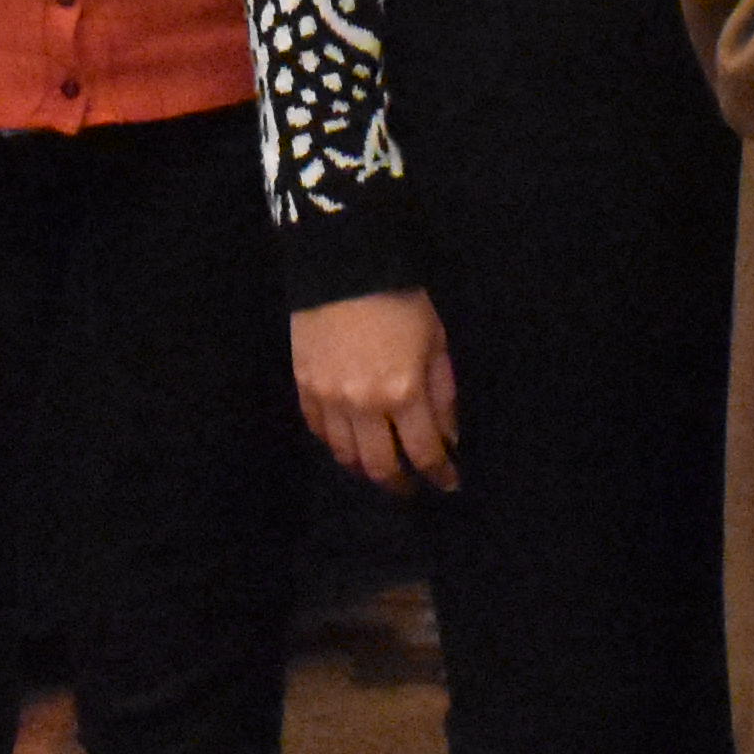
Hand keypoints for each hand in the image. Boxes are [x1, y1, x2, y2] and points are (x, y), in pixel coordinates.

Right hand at [291, 289, 461, 494]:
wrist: (344, 265)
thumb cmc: (401, 300)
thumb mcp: (437, 342)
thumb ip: (443, 394)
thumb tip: (450, 436)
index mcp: (404, 393)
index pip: (424, 452)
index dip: (440, 474)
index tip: (450, 484)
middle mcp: (364, 406)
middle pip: (381, 466)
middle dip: (401, 484)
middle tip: (412, 488)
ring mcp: (329, 399)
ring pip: (346, 455)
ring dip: (366, 469)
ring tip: (380, 468)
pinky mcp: (304, 387)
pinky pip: (318, 431)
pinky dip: (335, 443)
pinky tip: (348, 442)